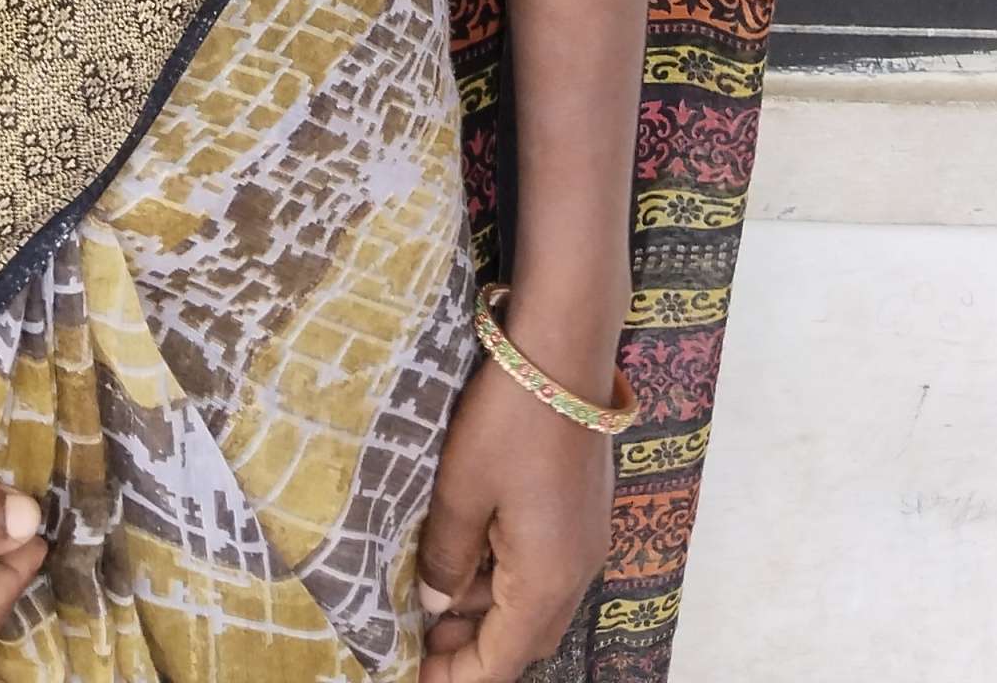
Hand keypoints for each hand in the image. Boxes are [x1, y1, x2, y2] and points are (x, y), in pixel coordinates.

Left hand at [416, 357, 614, 679]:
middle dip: (472, 649)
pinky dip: (507, 575)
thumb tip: (437, 605)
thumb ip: (446, 557)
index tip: (411, 673)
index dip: (455, 678)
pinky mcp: (584, 510)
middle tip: (417, 636)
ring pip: (534, 602)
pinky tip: (469, 549)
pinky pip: (545, 567)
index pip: (500, 662)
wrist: (565, 348)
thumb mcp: (460, 490)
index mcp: (546, 581)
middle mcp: (576, 572)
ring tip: (432, 591)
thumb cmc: (508, 421)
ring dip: (488, 609)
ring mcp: (585, 540)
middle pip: (523, 640)